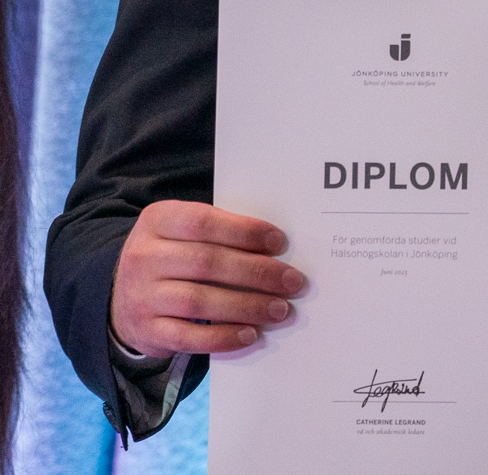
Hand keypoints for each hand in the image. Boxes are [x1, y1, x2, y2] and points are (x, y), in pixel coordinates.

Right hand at [110, 201, 304, 357]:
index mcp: (158, 220)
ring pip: (199, 301)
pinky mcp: (145, 330)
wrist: (121, 293)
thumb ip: (220, 232)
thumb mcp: (183, 231)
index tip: (280, 243)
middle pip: (207, 263)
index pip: (203, 222)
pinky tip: (250, 335)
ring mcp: (141, 296)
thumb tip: (276, 248)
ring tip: (280, 310)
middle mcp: (143, 257)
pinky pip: (187, 338)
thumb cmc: (173, 255)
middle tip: (293, 282)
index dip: (244, 232)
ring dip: (247, 306)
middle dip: (257, 273)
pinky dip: (223, 338)